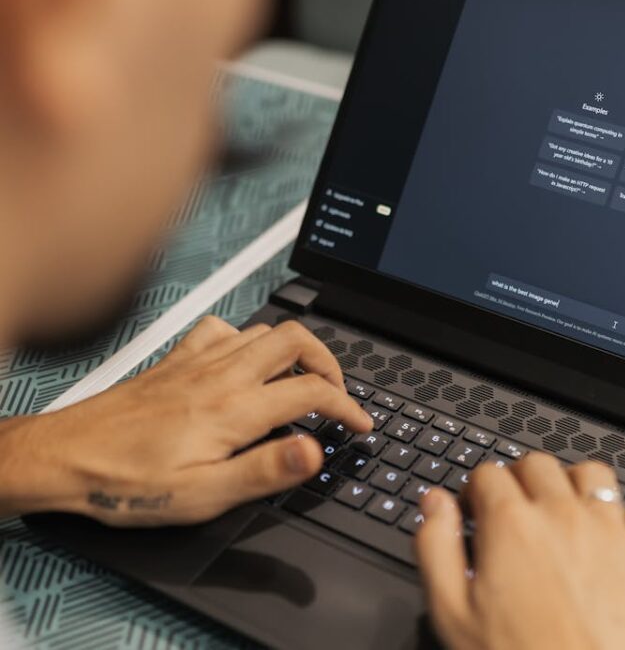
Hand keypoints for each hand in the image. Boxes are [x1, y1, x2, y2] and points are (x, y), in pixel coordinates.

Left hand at [0, 316, 371, 524]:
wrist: (65, 456)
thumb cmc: (127, 481)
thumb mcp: (202, 495)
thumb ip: (265, 471)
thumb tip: (314, 450)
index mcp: (236, 410)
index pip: (313, 392)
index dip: (348, 408)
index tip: (360, 425)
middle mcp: (223, 375)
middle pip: (297, 341)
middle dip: (330, 363)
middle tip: (337, 393)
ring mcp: (200, 361)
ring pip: (265, 331)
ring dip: (295, 350)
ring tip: (302, 379)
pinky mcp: (178, 358)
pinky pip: (223, 329)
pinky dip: (247, 339)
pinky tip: (244, 361)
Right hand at [416, 453, 624, 649]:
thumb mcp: (452, 613)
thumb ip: (436, 547)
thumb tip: (434, 505)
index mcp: (511, 524)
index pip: (488, 473)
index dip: (476, 491)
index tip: (476, 512)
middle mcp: (562, 514)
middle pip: (537, 464)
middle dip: (519, 481)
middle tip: (515, 512)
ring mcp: (610, 529)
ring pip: (591, 474)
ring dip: (572, 485)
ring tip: (564, 515)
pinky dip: (624, 520)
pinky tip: (611, 543)